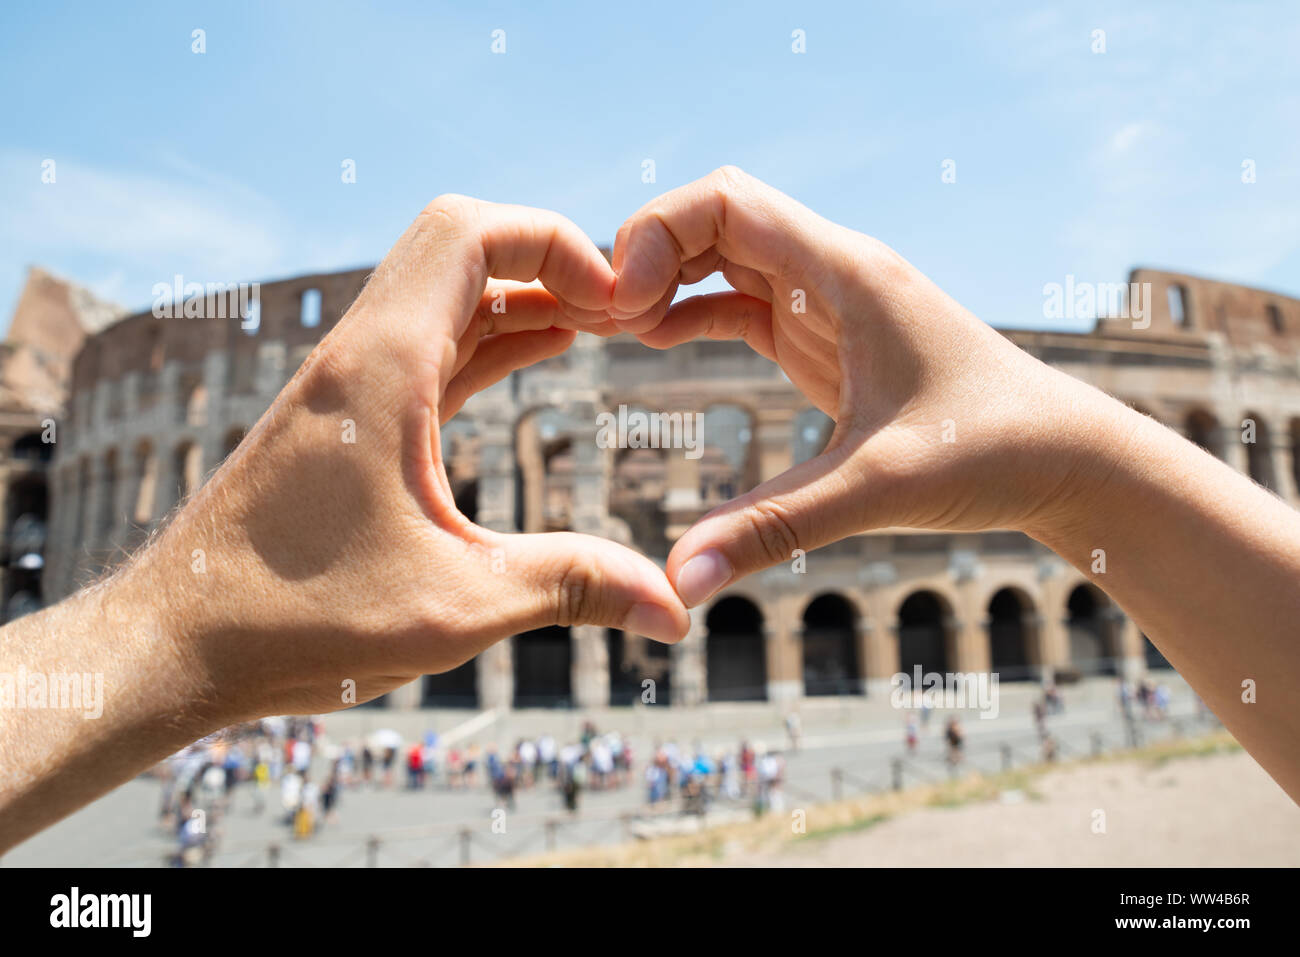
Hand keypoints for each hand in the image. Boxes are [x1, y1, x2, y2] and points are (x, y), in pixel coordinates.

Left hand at [141, 195, 688, 721]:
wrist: (177, 643)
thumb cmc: (297, 622)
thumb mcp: (457, 605)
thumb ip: (574, 589)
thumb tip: (676, 612)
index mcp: (383, 368)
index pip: (471, 231)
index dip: (556, 242)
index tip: (618, 303)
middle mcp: (361, 355)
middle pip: (462, 245)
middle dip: (550, 262)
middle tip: (622, 313)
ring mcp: (350, 384)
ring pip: (448, 294)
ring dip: (525, 298)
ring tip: (603, 327)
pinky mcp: (347, 418)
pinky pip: (433, 345)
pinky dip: (492, 338)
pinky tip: (538, 354)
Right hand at [608, 167, 1131, 605]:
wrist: (1065, 457)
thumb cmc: (992, 453)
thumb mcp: (877, 490)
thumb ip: (774, 529)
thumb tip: (679, 581)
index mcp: (844, 273)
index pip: (725, 201)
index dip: (655, 235)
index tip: (622, 310)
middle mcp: (832, 270)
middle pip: (713, 216)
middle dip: (646, 253)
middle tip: (599, 321)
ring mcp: (828, 301)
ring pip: (723, 254)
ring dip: (664, 280)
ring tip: (610, 332)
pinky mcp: (826, 338)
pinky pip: (742, 300)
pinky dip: (692, 312)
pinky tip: (655, 345)